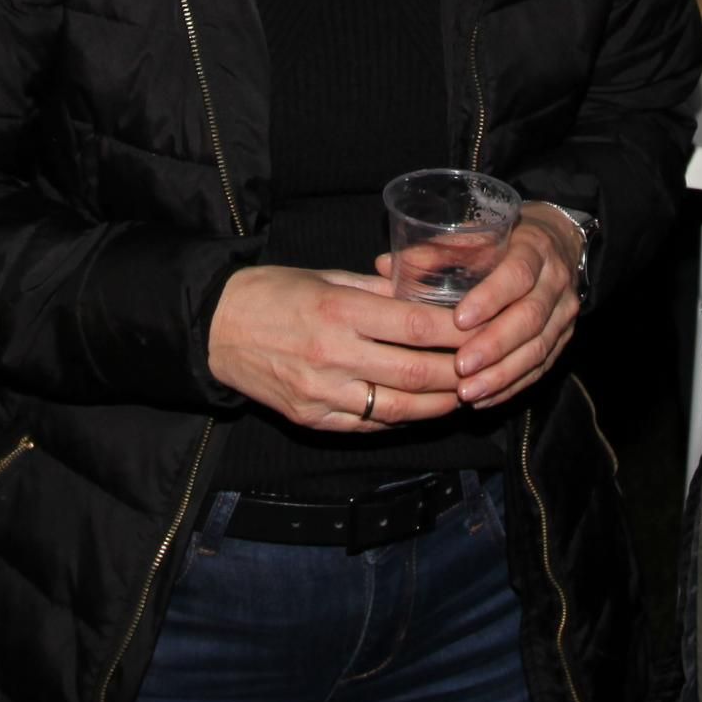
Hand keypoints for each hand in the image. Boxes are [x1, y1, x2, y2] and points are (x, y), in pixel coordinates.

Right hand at [208, 264, 465, 428]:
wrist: (215, 329)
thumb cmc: (271, 293)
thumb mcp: (326, 276)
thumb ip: (376, 291)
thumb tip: (423, 296)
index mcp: (339, 311)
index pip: (415, 325)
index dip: (457, 331)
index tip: (483, 328)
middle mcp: (333, 355)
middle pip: (416, 372)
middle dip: (460, 372)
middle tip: (486, 367)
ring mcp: (322, 393)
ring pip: (398, 407)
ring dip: (439, 404)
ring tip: (464, 393)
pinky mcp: (312, 418)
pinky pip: (369, 424)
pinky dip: (402, 418)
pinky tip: (422, 409)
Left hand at [389, 201, 584, 409]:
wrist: (559, 244)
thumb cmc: (506, 241)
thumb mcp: (478, 235)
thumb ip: (435, 251)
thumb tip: (383, 266)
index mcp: (534, 248)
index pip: (517, 275)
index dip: (490, 299)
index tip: (459, 320)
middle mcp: (555, 282)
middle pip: (529, 318)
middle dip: (494, 346)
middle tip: (460, 367)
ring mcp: (563, 314)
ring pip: (538, 349)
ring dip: (502, 374)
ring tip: (467, 393)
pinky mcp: (563, 339)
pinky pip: (541, 368)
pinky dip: (512, 386)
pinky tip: (484, 399)